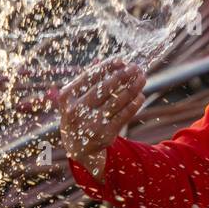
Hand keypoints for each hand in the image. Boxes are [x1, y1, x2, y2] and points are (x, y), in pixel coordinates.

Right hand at [56, 58, 144, 179]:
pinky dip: (133, 105)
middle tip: (135, 67)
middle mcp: (77, 110)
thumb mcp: (76, 97)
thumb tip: (110, 61)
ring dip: (132, 88)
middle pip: (103, 88)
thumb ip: (90, 80)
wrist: (77, 147)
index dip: (106, 67)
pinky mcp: (105, 134)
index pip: (89, 77)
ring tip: (142, 78)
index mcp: (66, 97)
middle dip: (122, 76)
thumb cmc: (79, 114)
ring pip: (117, 101)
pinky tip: (140, 96)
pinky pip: (124, 116)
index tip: (121, 60)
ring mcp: (91, 123)